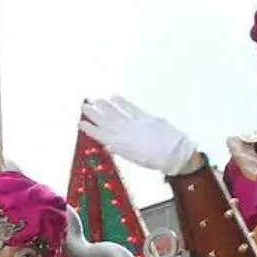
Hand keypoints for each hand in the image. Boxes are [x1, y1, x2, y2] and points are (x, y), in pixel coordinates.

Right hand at [80, 96, 199, 176]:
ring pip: (117, 114)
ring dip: (105, 107)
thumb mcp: (136, 158)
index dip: (91, 129)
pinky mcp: (147, 118)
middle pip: (107, 122)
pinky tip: (114, 97)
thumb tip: (108, 145)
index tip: (80, 123)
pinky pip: (131, 108)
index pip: (102, 136)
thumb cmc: (156, 160)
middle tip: (83, 107)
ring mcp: (136, 124)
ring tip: (95, 100)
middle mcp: (127, 134)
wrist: (176, 155)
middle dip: (94, 114)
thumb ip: (122, 150)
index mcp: (123, 145)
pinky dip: (123, 102)